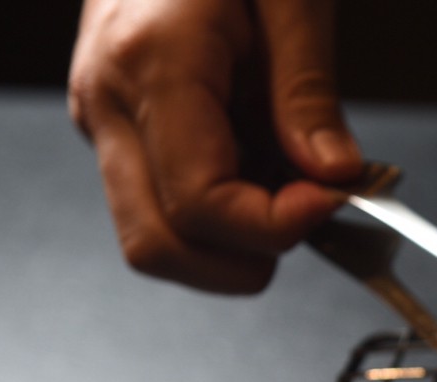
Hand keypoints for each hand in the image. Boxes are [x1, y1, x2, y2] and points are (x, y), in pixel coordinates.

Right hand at [68, 0, 362, 292]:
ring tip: (287, 185)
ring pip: (154, 237)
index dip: (276, 227)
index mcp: (152, 64)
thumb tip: (334, 177)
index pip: (203, 203)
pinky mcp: (113, 124)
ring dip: (230, 243)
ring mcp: (101, 117)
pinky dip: (218, 214)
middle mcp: (108, 100)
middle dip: (244, 261)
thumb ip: (309, 92)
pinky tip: (262, 167)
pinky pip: (160, 202)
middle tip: (311, 218)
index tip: (333, 200)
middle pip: (158, 246)